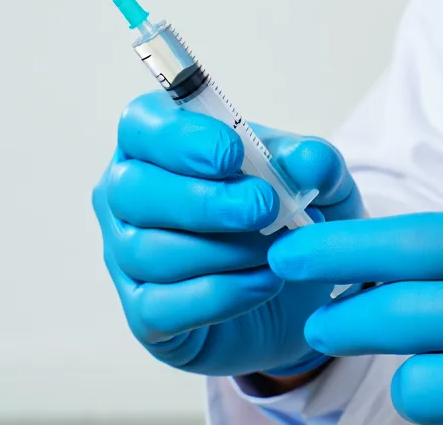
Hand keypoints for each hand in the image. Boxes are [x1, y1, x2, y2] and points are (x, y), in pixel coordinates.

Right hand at [93, 91, 362, 377]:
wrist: (296, 292)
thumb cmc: (285, 216)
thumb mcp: (316, 181)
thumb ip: (314, 162)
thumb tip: (305, 162)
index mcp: (155, 144)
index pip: (140, 126)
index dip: (179, 139)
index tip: (233, 154)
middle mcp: (127, 197)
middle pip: (132, 190)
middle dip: (203, 201)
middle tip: (263, 208)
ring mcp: (126, 258)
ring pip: (149, 251)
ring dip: (224, 251)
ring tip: (278, 249)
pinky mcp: (144, 315)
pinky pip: (164, 306)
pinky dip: (222, 294)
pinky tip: (266, 282)